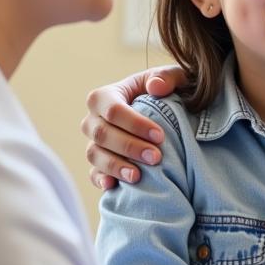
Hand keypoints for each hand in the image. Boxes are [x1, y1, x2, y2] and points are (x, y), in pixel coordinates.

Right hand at [80, 65, 186, 187]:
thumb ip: (167, 77)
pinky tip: (114, 187)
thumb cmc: (164, 93)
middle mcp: (93, 120)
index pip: (112, 109)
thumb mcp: (171, 79)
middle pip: (102, 134)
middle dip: (129, 147)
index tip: (160, 136)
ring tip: (138, 176)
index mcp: (106, 96)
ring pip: (95, 155)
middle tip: (156, 158)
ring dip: (116, 166)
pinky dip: (101, 180)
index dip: (134, 123)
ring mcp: (93, 143)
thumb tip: (156, 87)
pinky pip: (93, 174)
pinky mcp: (98, 164)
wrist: (162, 115)